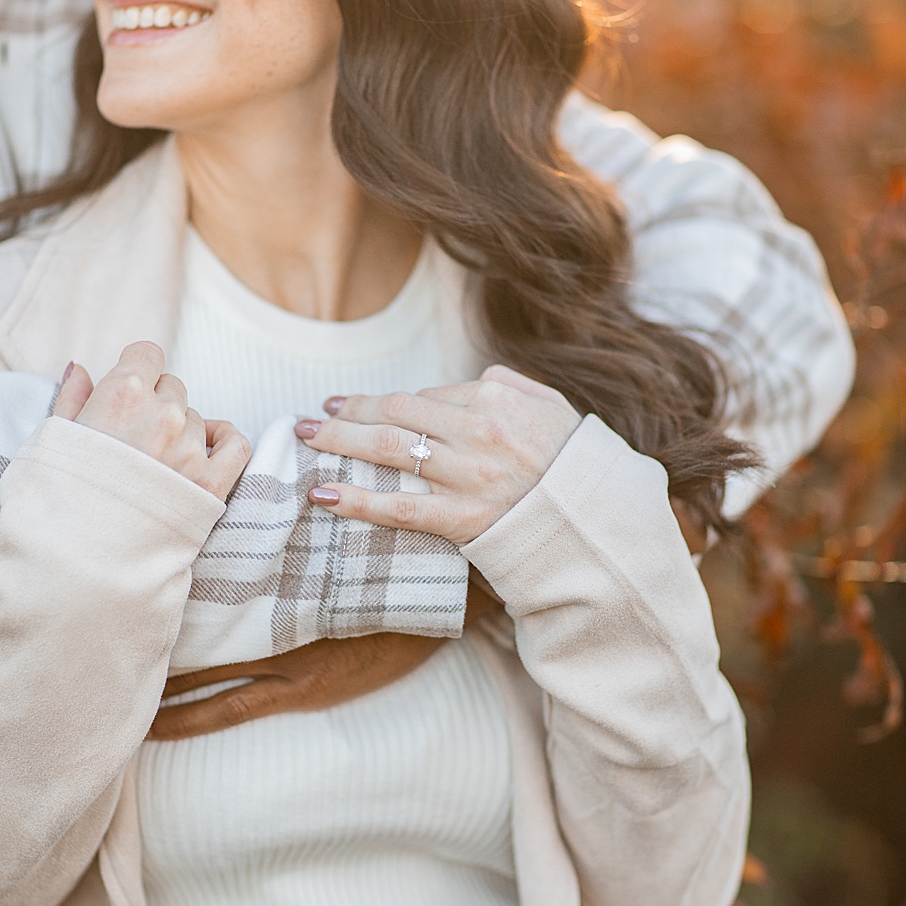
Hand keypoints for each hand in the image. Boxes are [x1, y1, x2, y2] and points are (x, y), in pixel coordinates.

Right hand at [52, 341, 250, 499]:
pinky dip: (224, 440)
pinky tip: (207, 445)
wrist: (80, 555)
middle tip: (131, 437)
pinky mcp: (211, 484)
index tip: (127, 390)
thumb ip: (72, 396)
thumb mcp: (54, 438)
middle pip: (172, 387)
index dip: (136, 370)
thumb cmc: (60, 496)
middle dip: (155, 404)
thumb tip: (79, 368)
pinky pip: (235, 445)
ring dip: (179, 432)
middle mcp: (163, 415)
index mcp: (123, 394)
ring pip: (196, 419)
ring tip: (151, 463)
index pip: (147, 354)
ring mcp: (191, 449)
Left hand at [295, 364, 581, 544]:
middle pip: (394, 414)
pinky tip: (322, 494)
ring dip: (338, 441)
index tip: (351, 406)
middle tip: (311, 419)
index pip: (422, 397)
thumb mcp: (552, 409)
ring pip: (387, 450)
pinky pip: (398, 507)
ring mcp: (467, 475)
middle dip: (346, 413)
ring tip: (304, 439)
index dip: (380, 402)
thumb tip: (471, 380)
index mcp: (495, 399)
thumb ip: (510, 386)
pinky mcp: (461, 518)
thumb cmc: (574, 465)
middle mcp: (476, 431)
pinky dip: (356, 500)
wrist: (601, 525)